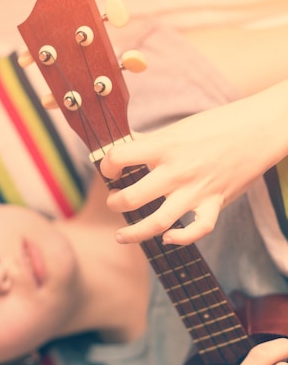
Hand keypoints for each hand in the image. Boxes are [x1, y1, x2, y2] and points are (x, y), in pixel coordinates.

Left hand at [100, 84, 287, 244]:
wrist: (258, 129)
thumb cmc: (216, 126)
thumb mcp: (178, 127)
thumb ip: (151, 141)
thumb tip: (123, 146)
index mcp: (165, 146)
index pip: (119, 157)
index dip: (106, 165)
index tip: (109, 170)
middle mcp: (177, 171)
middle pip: (132, 198)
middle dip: (114, 203)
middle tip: (114, 200)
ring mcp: (196, 191)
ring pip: (157, 222)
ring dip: (134, 233)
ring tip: (120, 235)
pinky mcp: (214, 203)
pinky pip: (197, 230)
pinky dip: (181, 239)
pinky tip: (167, 238)